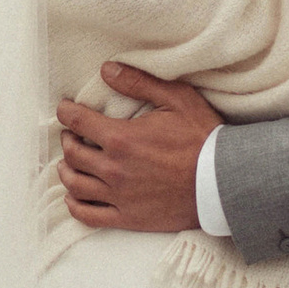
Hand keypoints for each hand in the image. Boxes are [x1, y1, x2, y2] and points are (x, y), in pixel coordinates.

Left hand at [57, 65, 220, 231]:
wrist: (224, 183)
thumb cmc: (203, 139)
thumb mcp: (177, 99)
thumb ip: (139, 83)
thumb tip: (107, 69)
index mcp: (121, 138)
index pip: (77, 121)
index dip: (66, 112)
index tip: (65, 108)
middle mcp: (113, 169)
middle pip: (72, 153)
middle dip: (68, 139)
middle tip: (72, 134)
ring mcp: (118, 196)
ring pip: (75, 184)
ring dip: (66, 170)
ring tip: (69, 162)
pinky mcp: (127, 217)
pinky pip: (88, 215)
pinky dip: (74, 204)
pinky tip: (74, 195)